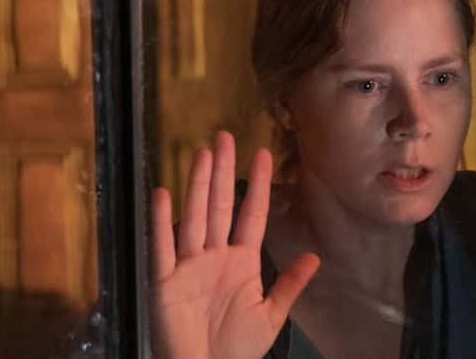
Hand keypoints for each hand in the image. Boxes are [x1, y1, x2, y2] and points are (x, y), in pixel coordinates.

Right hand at [150, 131, 319, 358]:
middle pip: (220, 206)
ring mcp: (188, 266)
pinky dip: (160, 222)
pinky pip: (162, 247)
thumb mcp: (271, 315)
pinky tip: (162, 193)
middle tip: (224, 137)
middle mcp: (214, 256)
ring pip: (194, 218)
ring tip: (202, 154)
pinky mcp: (165, 281)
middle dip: (223, 171)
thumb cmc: (235, 348)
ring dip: (198, 186)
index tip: (261, 153)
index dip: (256, 184)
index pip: (250, 214)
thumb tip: (315, 257)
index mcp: (241, 262)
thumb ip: (290, 285)